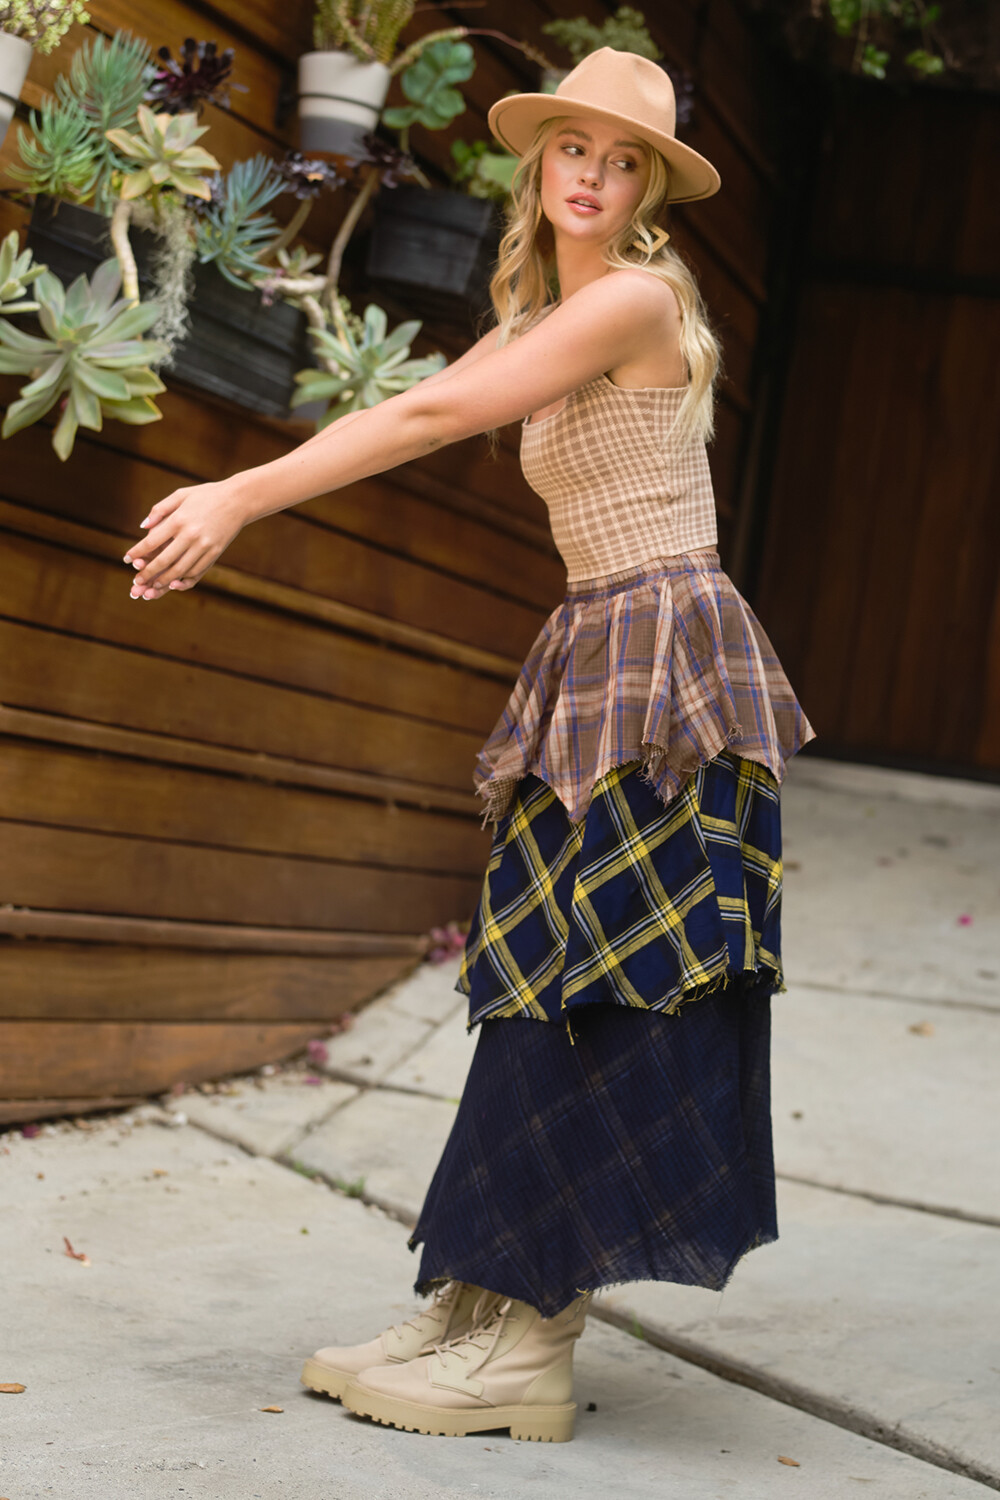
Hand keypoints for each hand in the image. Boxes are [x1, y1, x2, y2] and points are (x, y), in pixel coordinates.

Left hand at [124, 480, 246, 600]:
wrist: (238, 500)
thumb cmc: (206, 495)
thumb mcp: (180, 495)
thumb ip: (159, 510)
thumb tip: (143, 527)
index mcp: (179, 519)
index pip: (152, 541)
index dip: (137, 552)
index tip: (127, 560)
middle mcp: (191, 535)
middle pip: (164, 560)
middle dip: (147, 573)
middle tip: (136, 581)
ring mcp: (204, 546)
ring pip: (180, 570)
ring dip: (164, 581)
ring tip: (152, 587)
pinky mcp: (215, 553)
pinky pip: (196, 571)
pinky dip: (183, 580)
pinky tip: (173, 584)